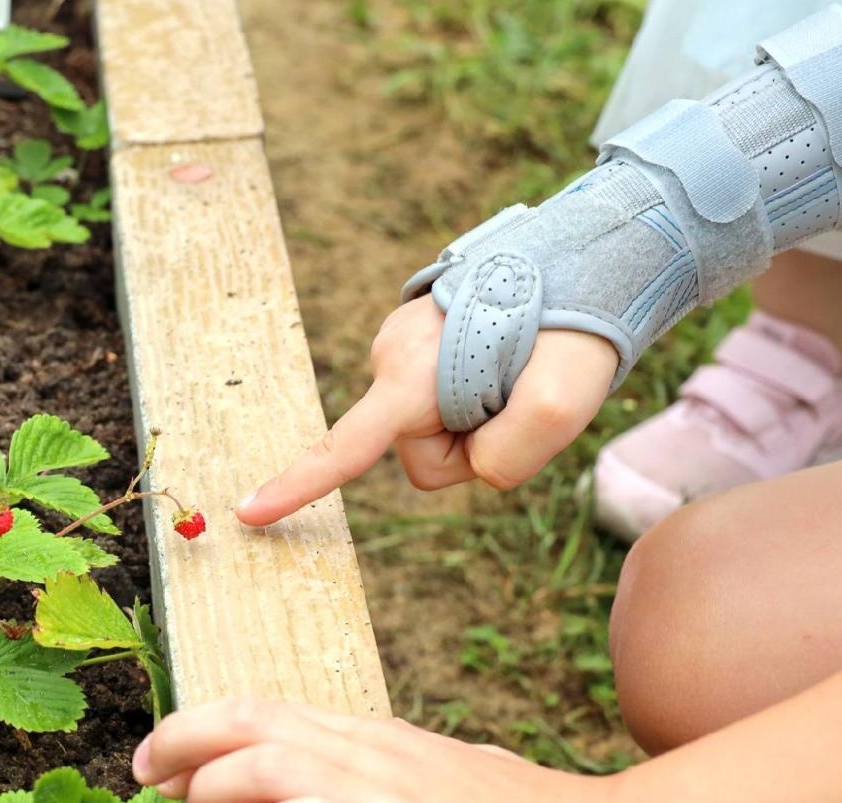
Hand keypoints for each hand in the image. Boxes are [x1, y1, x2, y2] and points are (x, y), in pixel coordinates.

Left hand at [133, 699, 628, 802]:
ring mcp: (391, 800)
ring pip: (270, 762)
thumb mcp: (447, 789)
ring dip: (214, 787)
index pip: (268, 711)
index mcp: (377, 742)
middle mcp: (374, 757)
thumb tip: (353, 799)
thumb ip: (392, 784)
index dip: (200, 728)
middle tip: (144, 778)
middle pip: (252, 720)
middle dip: (181, 740)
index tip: (162, 764)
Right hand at [235, 297, 618, 526]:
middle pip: (421, 453)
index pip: (348, 447)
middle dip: (472, 444)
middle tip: (525, 393)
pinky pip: (444, 398)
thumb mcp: (564, 404)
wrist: (592, 250)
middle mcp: (392, 355)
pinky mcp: (421, 339)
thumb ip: (509, 460)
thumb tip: (474, 467)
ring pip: (435, 427)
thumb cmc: (578, 325)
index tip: (249, 513)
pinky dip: (480, 393)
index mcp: (412, 374)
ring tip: (523, 366)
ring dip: (481, 415)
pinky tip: (514, 355)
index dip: (299, 485)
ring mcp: (404, 344)